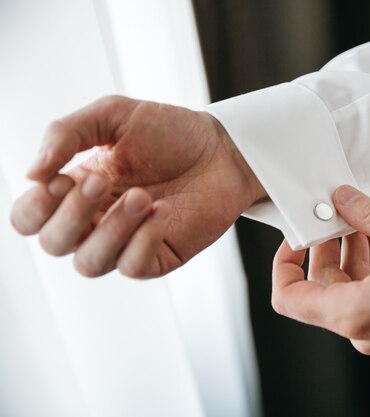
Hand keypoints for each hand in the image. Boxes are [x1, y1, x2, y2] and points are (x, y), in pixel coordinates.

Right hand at [11, 96, 265, 277]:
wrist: (223, 148)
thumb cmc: (169, 132)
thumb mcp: (113, 116)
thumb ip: (67, 133)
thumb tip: (30, 174)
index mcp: (76, 190)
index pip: (29, 218)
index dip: (35, 208)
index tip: (61, 179)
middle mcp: (95, 221)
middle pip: (54, 244)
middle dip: (73, 214)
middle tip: (104, 180)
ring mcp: (127, 242)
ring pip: (90, 263)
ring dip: (110, 230)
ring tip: (142, 196)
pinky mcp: (159, 256)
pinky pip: (133, 268)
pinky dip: (142, 241)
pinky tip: (162, 212)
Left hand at [272, 185, 369, 354]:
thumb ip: (368, 213)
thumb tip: (341, 198)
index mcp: (356, 313)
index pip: (290, 298)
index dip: (283, 264)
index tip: (296, 237)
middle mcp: (362, 328)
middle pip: (320, 286)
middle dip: (325, 245)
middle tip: (334, 213)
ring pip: (346, 287)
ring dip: (349, 251)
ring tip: (362, 217)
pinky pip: (367, 292)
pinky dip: (368, 264)